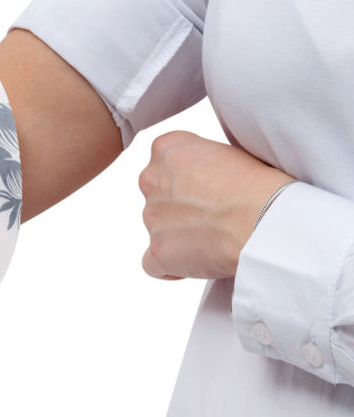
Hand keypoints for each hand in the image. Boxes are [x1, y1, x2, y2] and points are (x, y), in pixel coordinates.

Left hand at [137, 130, 296, 280]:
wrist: (265, 221)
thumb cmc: (260, 186)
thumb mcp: (228, 153)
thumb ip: (202, 164)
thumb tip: (203, 181)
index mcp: (167, 149)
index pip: (165, 164)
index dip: (189, 180)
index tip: (211, 189)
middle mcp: (151, 180)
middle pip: (159, 197)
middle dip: (181, 209)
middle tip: (215, 217)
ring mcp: (151, 218)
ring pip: (159, 230)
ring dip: (181, 236)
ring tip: (217, 239)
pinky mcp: (158, 252)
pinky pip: (153, 264)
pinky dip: (171, 267)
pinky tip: (197, 262)